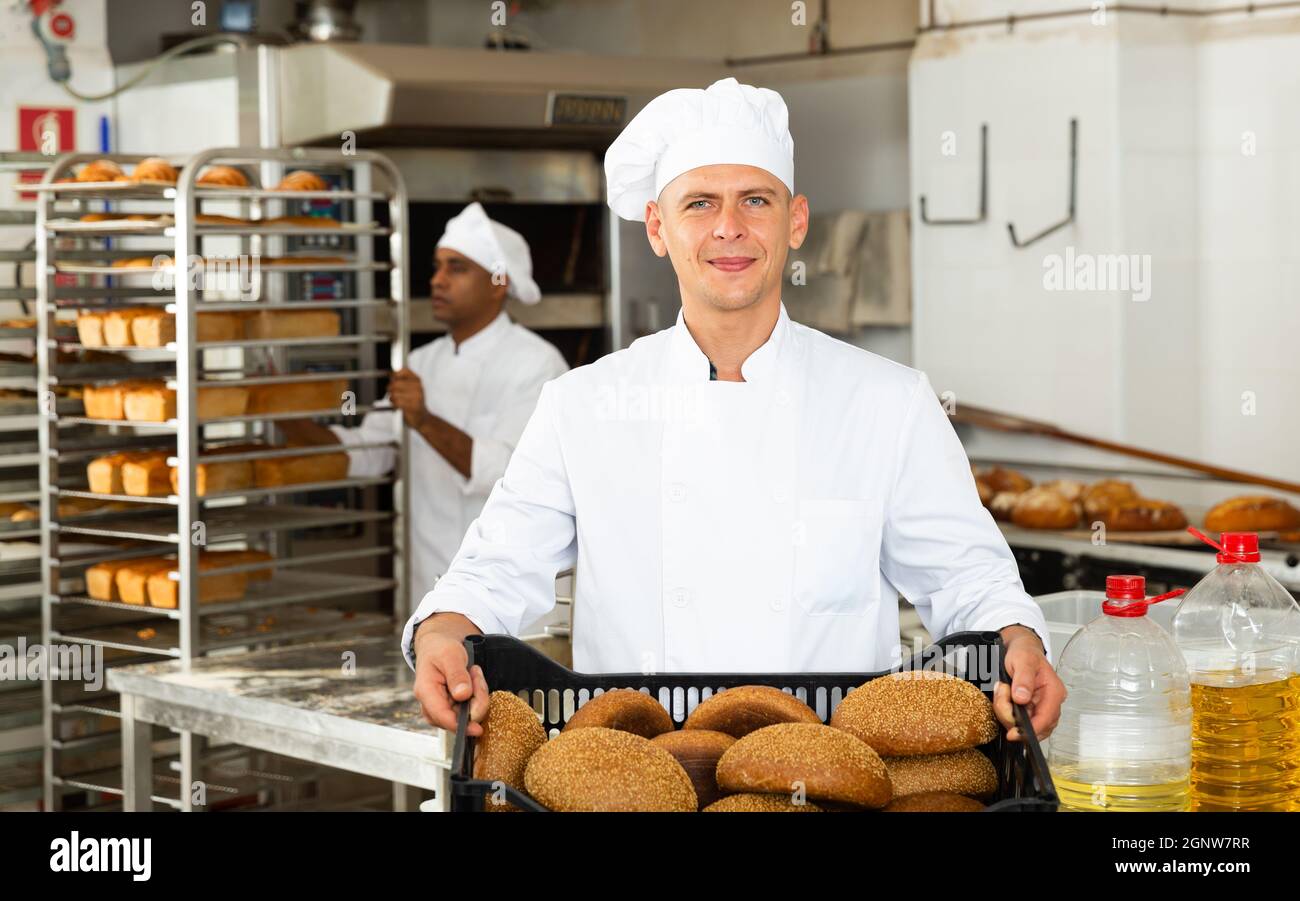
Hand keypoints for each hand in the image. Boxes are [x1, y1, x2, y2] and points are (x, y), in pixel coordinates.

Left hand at [388, 367, 429, 429]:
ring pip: (394, 394)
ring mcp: (416, 396)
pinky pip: (396, 403)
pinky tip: (399, 406)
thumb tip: (389, 374)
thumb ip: (401, 380)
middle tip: (392, 394)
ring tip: (397, 401)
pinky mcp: (412, 406)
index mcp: (417, 380)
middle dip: (390, 389)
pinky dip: (394, 405)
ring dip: (392, 399)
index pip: (403, 371)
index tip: (392, 380)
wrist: (422, 418)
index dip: (394, 375)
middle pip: (395, 383)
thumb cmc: (413, 402)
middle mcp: (418, 387)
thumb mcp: (410, 388)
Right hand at [412, 623, 489, 735]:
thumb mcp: (451, 655)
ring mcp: (441, 708)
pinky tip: (472, 679)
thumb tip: (463, 695)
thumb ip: (457, 675)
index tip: (477, 728)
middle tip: (475, 672)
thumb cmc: (441, 649)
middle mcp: (430, 704)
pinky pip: (469, 710)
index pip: (441, 716)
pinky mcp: (451, 708)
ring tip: (472, 672)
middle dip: (476, 699)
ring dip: (477, 695)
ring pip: (466, 715)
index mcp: (425, 691)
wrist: (438, 647)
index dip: (459, 725)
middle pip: (457, 718)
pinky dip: (477, 696)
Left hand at [993, 626, 1064, 742]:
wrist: (1019, 649)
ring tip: (1002, 692)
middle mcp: (1050, 703)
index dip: (1031, 729)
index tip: (1014, 733)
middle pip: (1034, 725)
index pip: (1047, 718)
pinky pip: (1018, 721)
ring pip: (1025, 726)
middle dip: (1013, 718)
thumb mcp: (1022, 660)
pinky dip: (1007, 713)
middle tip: (1001, 697)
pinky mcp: (1030, 711)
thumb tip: (1022, 698)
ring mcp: (1040, 709)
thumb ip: (1023, 679)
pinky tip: (1004, 699)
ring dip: (1008, 713)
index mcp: (1054, 692)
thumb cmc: (1024, 653)